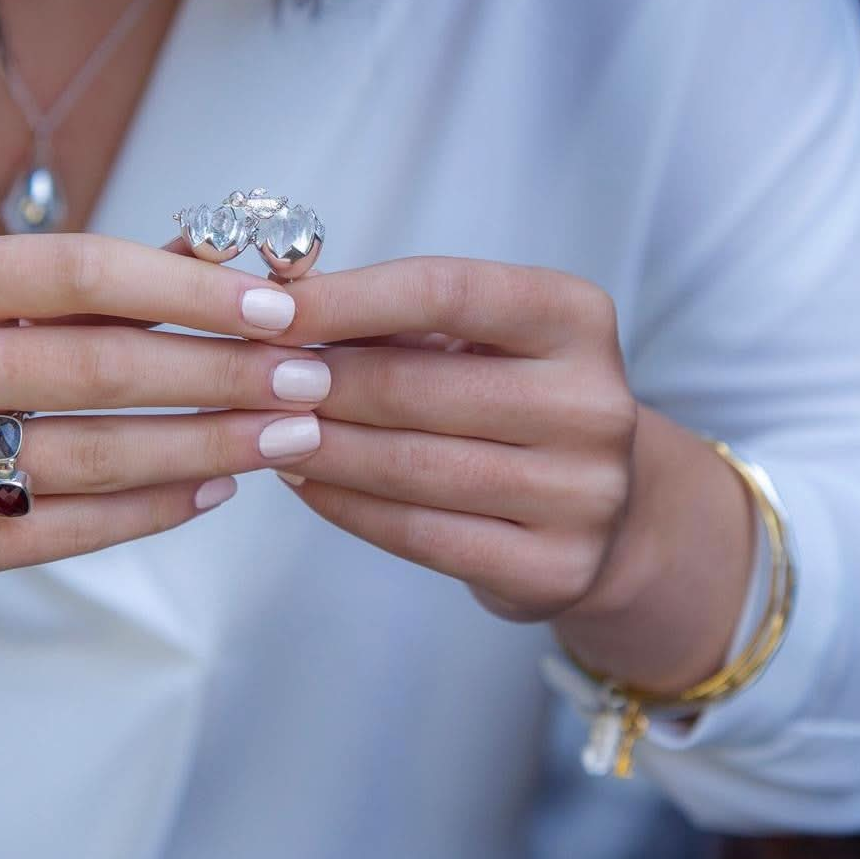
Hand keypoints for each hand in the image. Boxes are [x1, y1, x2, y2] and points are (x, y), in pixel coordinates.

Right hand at [0, 231, 330, 612]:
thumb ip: (90, 289)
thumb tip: (225, 258)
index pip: (81, 270)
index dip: (191, 287)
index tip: (280, 306)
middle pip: (101, 367)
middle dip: (224, 372)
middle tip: (312, 378)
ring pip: (95, 455)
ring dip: (210, 445)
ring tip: (289, 436)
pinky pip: (69, 528)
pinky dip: (157, 509)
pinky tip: (218, 489)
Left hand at [259, 254, 639, 623]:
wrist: (608, 507)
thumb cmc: (511, 396)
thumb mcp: (477, 337)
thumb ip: (393, 318)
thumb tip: (276, 307)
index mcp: (577, 317)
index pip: (444, 291)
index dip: (347, 299)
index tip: (271, 310)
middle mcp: (595, 402)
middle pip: (416, 386)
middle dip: (316, 380)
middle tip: (250, 379)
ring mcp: (583, 493)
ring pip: (410, 465)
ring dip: (318, 446)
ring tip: (262, 430)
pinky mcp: (556, 567)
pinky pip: (418, 534)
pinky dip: (344, 505)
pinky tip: (302, 481)